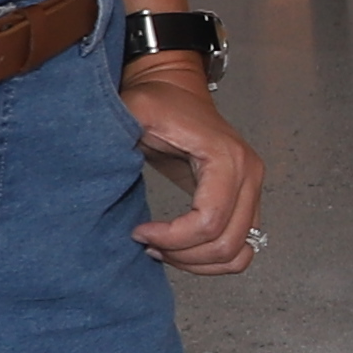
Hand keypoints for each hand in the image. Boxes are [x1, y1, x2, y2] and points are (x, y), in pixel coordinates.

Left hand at [128, 61, 264, 273]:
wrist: (177, 90)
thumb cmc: (159, 101)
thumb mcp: (136, 109)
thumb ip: (122, 128)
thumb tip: (100, 155)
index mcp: (226, 158)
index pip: (208, 222)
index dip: (172, 238)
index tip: (140, 231)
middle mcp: (249, 175)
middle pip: (226, 244)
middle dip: (183, 255)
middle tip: (149, 244)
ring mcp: (252, 190)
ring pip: (238, 253)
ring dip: (198, 262)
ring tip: (164, 248)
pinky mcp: (247, 201)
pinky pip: (241, 248)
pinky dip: (211, 259)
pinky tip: (180, 247)